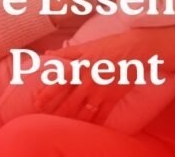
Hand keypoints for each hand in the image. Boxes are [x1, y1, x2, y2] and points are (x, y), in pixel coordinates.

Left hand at [36, 27, 174, 122]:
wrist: (137, 50)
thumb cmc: (112, 45)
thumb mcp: (87, 45)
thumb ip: (66, 52)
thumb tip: (47, 54)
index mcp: (81, 66)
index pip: (59, 81)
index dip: (47, 92)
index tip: (37, 101)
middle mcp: (88, 81)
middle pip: (68, 101)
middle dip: (55, 111)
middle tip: (45, 118)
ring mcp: (101, 92)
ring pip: (82, 111)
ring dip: (72, 119)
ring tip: (63, 125)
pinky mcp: (113, 98)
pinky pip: (102, 115)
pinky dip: (95, 124)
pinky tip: (88, 128)